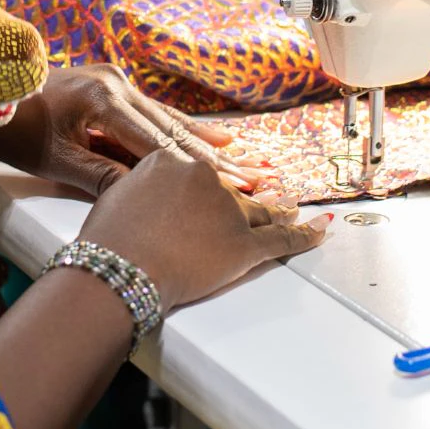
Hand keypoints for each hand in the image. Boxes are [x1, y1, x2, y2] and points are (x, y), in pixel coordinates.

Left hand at [0, 63, 272, 197]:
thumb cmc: (10, 127)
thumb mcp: (54, 161)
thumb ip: (102, 177)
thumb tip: (144, 197)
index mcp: (104, 99)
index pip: (160, 142)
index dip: (198, 169)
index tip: (231, 187)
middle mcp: (116, 84)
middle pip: (173, 129)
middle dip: (214, 160)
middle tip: (255, 179)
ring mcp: (115, 83)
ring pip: (167, 121)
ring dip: (204, 145)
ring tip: (245, 160)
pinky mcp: (110, 89)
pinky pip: (150, 114)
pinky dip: (179, 131)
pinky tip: (212, 138)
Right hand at [77, 143, 332, 308]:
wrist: (119, 268)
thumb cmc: (108, 240)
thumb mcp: (115, 195)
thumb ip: (139, 188)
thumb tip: (142, 197)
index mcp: (172, 160)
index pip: (198, 171)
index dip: (207, 184)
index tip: (214, 187)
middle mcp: (204, 178)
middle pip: (231, 188)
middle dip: (244, 195)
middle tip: (261, 192)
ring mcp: (229, 211)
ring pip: (262, 209)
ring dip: (280, 208)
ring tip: (291, 206)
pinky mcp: (245, 245)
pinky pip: (283, 238)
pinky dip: (306, 234)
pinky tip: (320, 228)